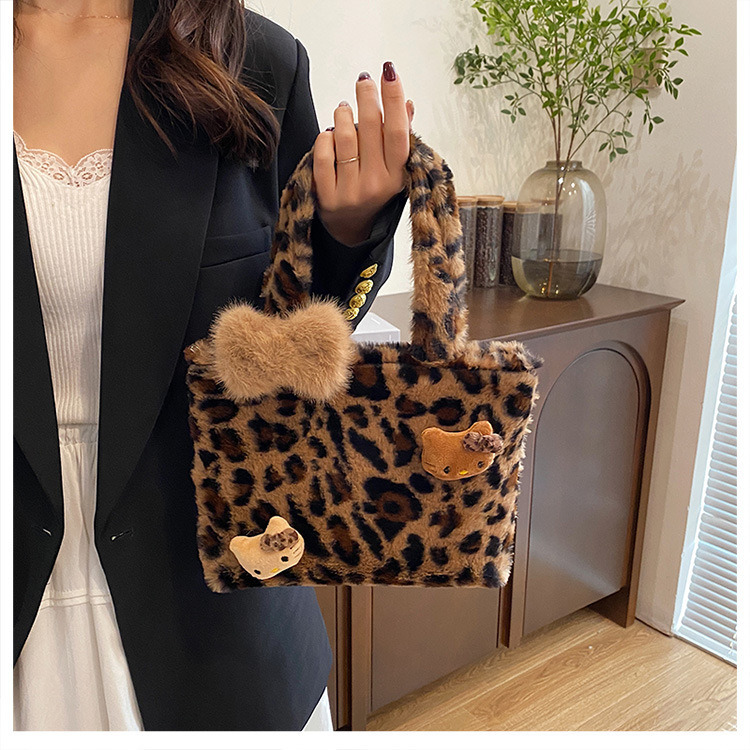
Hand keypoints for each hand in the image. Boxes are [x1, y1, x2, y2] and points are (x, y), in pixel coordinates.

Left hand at [313, 61, 414, 246]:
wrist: (352, 229)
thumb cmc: (374, 190)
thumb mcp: (392, 169)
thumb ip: (400, 138)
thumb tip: (407, 103)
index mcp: (396, 176)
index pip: (398, 131)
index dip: (394, 100)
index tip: (389, 72)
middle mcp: (376, 184)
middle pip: (372, 128)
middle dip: (367, 96)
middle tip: (363, 80)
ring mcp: (351, 192)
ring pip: (345, 138)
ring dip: (343, 115)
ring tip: (344, 109)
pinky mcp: (327, 197)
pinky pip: (323, 155)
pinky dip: (325, 138)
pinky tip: (329, 134)